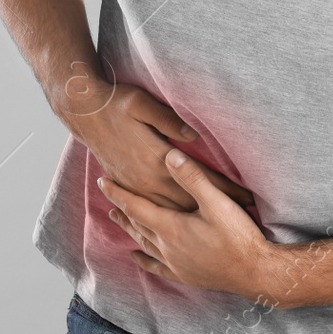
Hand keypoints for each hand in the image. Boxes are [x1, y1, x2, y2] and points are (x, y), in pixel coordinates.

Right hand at [62, 78, 254, 212]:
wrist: (85, 113)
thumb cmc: (118, 104)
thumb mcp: (143, 105)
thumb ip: (169, 121)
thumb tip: (194, 137)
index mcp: (156, 159)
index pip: (198, 178)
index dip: (224, 188)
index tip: (247, 197)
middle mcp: (147, 178)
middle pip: (189, 200)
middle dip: (218, 209)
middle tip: (246, 218)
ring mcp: (137, 186)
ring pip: (172, 212)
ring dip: (198, 220)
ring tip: (225, 229)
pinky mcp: (128, 187)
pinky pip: (154, 212)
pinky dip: (174, 221)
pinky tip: (187, 227)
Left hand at [100, 147, 274, 297]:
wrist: (255, 273)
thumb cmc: (238, 236)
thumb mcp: (217, 202)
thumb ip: (192, 178)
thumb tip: (170, 155)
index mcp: (171, 227)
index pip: (136, 206)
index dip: (118, 193)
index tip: (103, 181)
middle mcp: (167, 247)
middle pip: (136, 224)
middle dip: (121, 208)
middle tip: (108, 194)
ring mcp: (175, 263)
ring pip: (143, 242)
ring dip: (129, 229)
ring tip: (117, 218)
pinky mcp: (185, 275)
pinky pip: (156, 266)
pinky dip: (144, 260)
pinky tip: (136, 258)